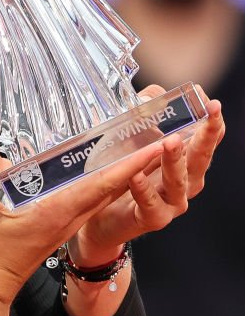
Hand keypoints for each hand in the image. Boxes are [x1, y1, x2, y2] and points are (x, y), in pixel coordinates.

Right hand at [0, 141, 169, 305]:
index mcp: (56, 212)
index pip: (101, 185)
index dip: (129, 165)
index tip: (153, 148)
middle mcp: (68, 218)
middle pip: (111, 188)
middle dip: (136, 163)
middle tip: (154, 136)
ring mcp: (65, 224)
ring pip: (103, 194)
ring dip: (122, 172)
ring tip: (135, 146)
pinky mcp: (59, 227)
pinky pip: (88, 200)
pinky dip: (103, 182)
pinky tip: (101, 169)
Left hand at [70, 84, 225, 265]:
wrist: (103, 219)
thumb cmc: (123, 177)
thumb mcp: (134, 143)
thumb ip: (145, 118)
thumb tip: (151, 95)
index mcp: (187, 160)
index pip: (207, 137)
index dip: (212, 119)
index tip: (209, 101)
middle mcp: (186, 181)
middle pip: (202, 156)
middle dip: (206, 133)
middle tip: (209, 112)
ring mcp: (172, 202)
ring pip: (178, 181)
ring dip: (174, 159)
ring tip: (170, 141)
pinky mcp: (153, 218)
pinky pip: (150, 203)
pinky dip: (144, 188)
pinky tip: (136, 175)